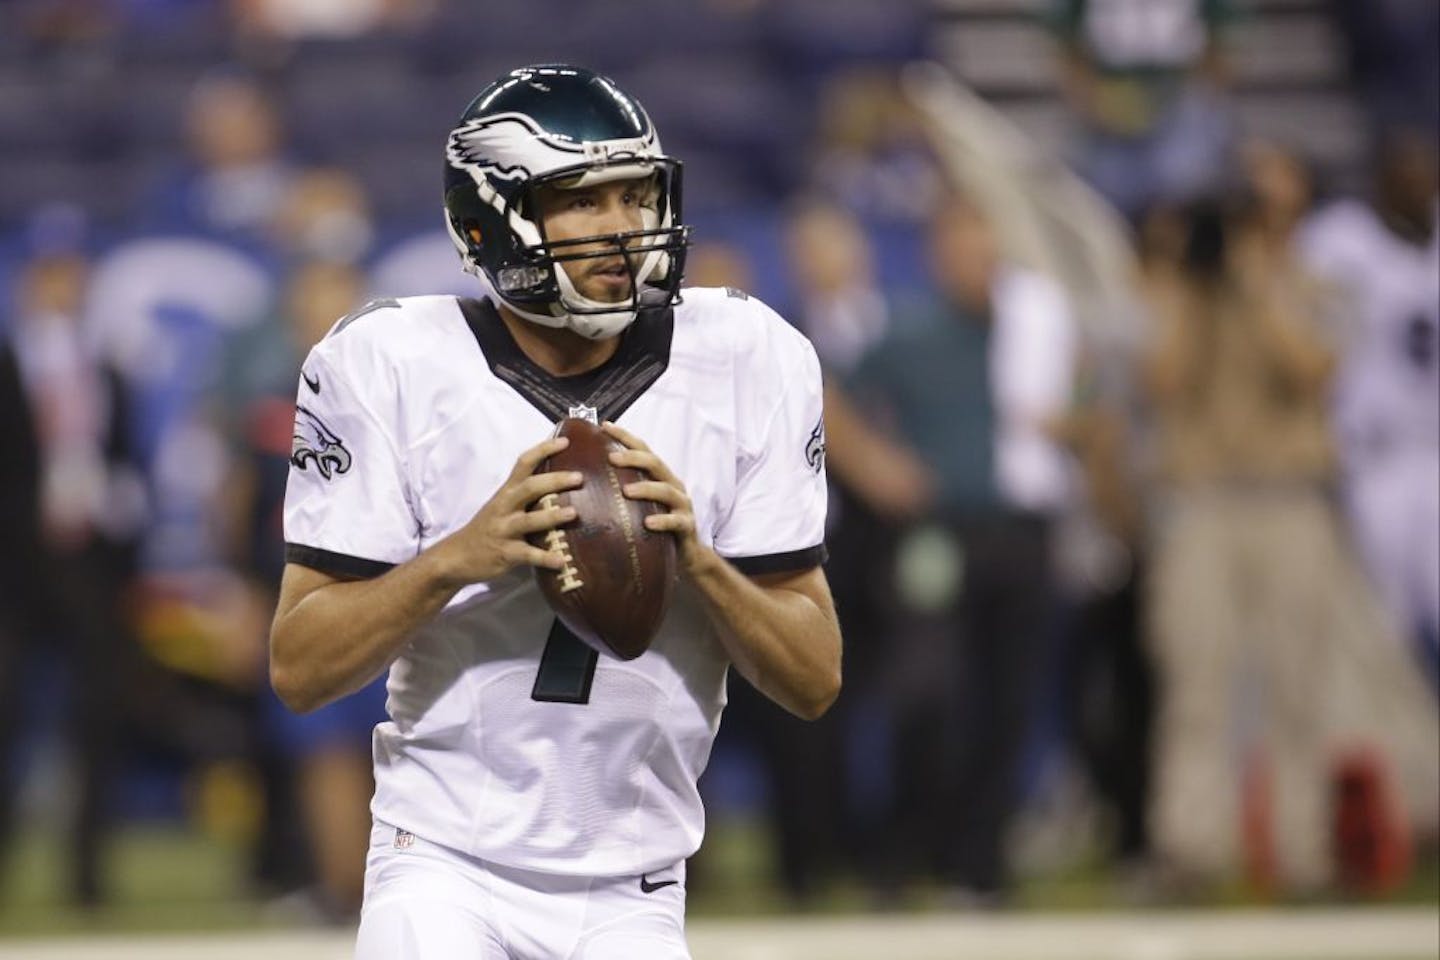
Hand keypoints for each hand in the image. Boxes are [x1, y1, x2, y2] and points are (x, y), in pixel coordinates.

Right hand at [433, 435, 581, 585]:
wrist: (457, 557)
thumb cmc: (487, 528)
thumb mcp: (502, 505)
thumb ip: (525, 495)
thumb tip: (560, 482)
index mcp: (506, 492)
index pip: (523, 463)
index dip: (543, 450)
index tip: (565, 441)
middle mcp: (505, 507)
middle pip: (529, 487)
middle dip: (554, 481)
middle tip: (579, 477)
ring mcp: (504, 530)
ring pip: (529, 520)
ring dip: (552, 516)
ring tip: (574, 513)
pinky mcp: (505, 553)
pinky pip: (527, 555)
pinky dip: (545, 558)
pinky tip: (562, 561)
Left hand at [602, 421, 705, 574]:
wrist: (686, 555)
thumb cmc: (655, 526)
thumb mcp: (639, 505)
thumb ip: (621, 489)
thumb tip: (583, 479)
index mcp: (659, 476)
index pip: (643, 450)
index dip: (625, 436)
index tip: (604, 426)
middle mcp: (672, 485)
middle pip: (654, 464)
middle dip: (633, 458)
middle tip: (611, 457)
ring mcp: (682, 505)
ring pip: (666, 490)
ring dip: (646, 488)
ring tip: (626, 491)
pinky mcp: (687, 526)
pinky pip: (676, 521)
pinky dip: (662, 520)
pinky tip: (648, 523)